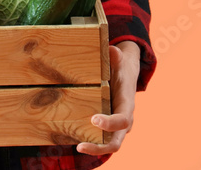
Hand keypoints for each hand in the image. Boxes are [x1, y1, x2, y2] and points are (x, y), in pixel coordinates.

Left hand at [77, 41, 139, 155]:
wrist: (125, 75)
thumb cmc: (120, 68)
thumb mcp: (119, 61)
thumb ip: (116, 58)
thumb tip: (112, 51)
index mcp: (127, 105)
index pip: (122, 120)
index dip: (110, 123)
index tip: (94, 119)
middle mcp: (124, 120)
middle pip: (115, 142)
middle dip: (100, 147)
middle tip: (80, 146)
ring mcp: (115, 126)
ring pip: (108, 145)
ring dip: (94, 149)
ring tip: (76, 146)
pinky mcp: (107, 127)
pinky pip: (100, 139)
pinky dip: (90, 143)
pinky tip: (73, 141)